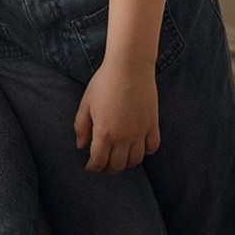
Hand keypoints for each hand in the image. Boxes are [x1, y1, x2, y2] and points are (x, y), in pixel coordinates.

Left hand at [74, 57, 159, 173]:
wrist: (129, 66)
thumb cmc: (104, 82)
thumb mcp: (86, 103)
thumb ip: (81, 127)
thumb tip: (81, 146)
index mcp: (104, 132)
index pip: (99, 162)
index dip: (93, 168)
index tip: (89, 167)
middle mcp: (124, 137)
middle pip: (117, 165)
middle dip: (108, 168)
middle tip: (103, 165)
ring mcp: (140, 132)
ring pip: (136, 160)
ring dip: (126, 163)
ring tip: (119, 158)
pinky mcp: (153, 125)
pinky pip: (152, 147)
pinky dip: (145, 152)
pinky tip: (138, 148)